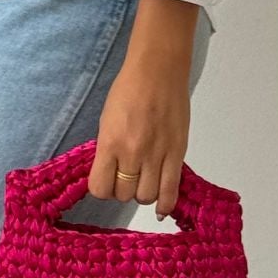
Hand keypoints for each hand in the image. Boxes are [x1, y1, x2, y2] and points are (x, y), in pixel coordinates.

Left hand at [87, 0, 199, 217]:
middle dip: (123, 190)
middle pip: (124, 195)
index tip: (105, 179)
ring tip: (144, 181)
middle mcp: (133, 153)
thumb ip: (109, 149)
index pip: (100, 188)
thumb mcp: (107, 120)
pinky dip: (165, 204)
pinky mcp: (178, 153)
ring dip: (143, 194)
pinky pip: (171, 191)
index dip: (101, 188)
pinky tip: (161, 206)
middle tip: (126, 177)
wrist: (158, 71)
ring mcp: (158, 154)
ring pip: (147, 196)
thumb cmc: (127, 90)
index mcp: (110, 142)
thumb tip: (111, 174)